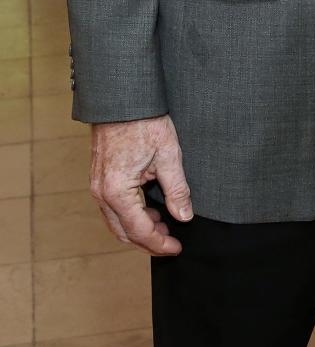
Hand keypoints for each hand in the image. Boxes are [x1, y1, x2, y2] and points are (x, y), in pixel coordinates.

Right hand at [90, 114, 192, 256]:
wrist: (123, 98)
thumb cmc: (144, 121)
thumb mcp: (168, 154)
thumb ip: (177, 189)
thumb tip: (184, 216)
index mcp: (116, 190)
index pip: (139, 230)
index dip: (159, 243)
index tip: (176, 248)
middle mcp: (101, 193)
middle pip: (123, 232)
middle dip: (148, 241)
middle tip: (172, 242)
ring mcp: (97, 185)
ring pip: (117, 221)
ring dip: (139, 228)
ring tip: (165, 225)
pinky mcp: (100, 177)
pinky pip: (114, 207)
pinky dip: (131, 214)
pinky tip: (150, 208)